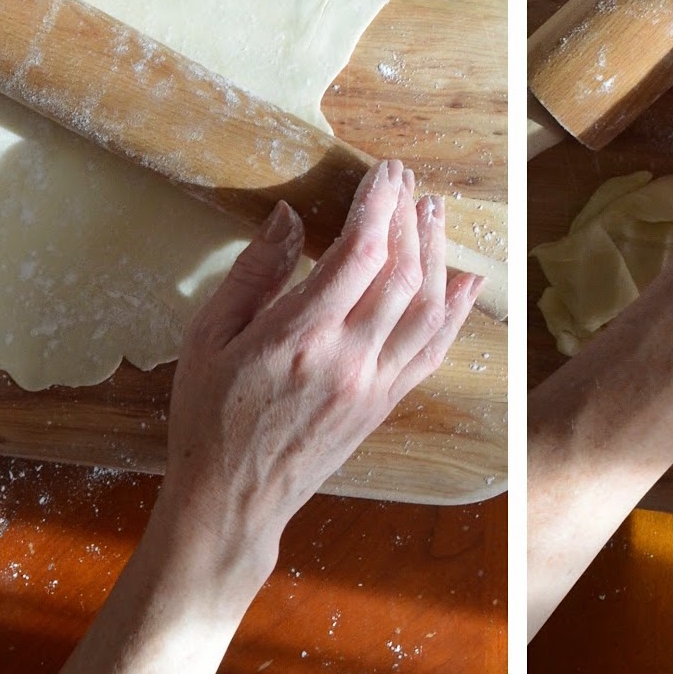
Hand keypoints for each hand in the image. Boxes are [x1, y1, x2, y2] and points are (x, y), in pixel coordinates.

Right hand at [160, 159, 482, 544]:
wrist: (230, 502)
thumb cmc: (208, 416)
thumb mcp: (208, 336)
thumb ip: (254, 272)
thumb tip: (290, 216)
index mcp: (298, 338)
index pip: (358, 254)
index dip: (379, 205)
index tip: (384, 171)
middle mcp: (347, 361)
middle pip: (401, 274)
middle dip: (409, 218)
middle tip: (407, 180)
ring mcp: (373, 386)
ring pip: (426, 309)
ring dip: (437, 255)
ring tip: (433, 214)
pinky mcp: (384, 405)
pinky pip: (432, 351)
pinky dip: (454, 312)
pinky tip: (464, 281)